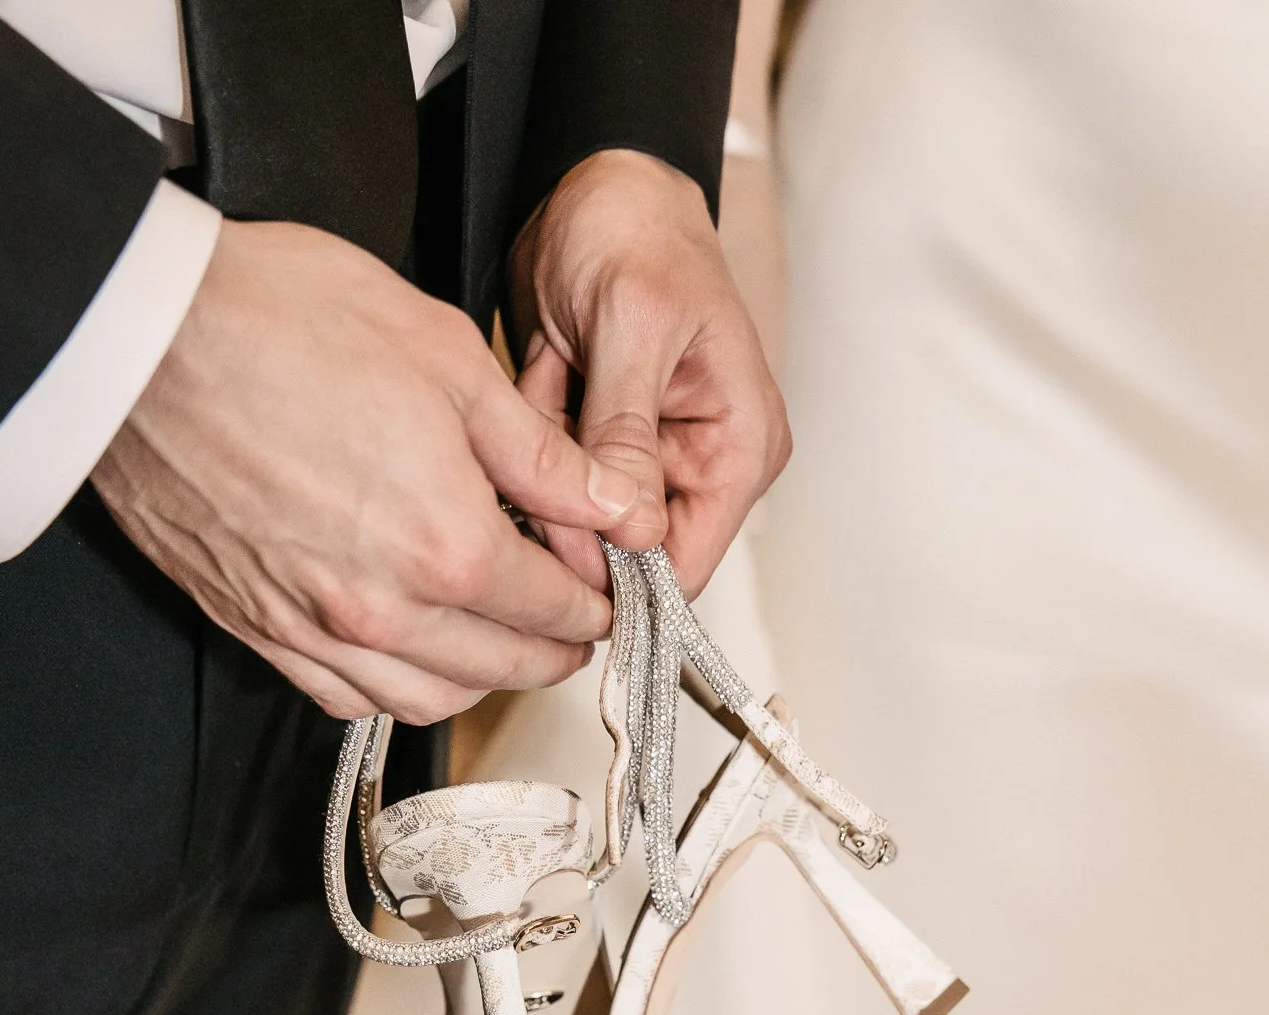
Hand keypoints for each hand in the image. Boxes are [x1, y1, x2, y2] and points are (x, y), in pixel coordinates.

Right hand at [94, 219, 644, 722]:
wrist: (138, 334)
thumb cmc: (277, 321)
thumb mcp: (448, 360)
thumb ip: (542, 456)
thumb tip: (614, 504)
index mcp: (448, 546)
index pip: (556, 612)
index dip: (598, 605)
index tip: (609, 591)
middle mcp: (383, 609)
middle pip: (503, 670)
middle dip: (554, 650)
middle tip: (572, 620)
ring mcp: (314, 628)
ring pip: (428, 699)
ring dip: (480, 679)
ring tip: (499, 638)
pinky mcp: (257, 627)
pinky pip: (346, 698)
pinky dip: (395, 687)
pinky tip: (410, 650)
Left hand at [507, 149, 791, 598]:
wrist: (596, 181)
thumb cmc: (637, 230)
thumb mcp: (633, 326)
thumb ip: (627, 434)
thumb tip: (633, 530)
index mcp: (738, 445)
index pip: (688, 563)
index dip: (626, 580)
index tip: (563, 564)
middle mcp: (700, 463)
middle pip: (628, 550)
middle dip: (571, 514)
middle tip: (536, 455)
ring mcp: (648, 457)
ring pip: (580, 518)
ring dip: (544, 467)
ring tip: (549, 381)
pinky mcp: (600, 443)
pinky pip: (552, 479)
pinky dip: (530, 439)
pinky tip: (543, 372)